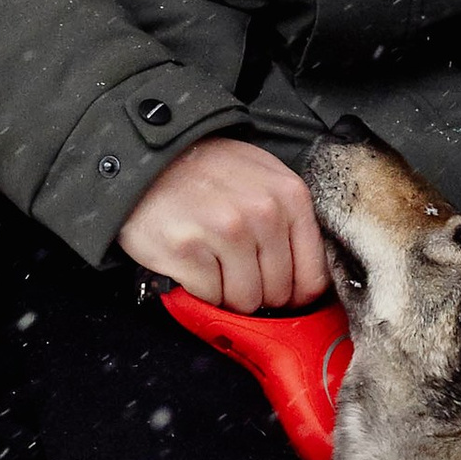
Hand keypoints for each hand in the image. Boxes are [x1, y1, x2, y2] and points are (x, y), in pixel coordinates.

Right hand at [118, 139, 325, 310]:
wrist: (147, 158)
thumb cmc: (208, 173)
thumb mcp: (263, 179)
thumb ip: (291, 223)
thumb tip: (309, 284)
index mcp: (290, 196)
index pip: (312, 277)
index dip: (294, 294)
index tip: (276, 289)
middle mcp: (262, 212)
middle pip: (277, 293)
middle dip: (256, 290)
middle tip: (232, 266)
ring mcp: (224, 230)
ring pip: (244, 301)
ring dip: (226, 292)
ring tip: (211, 261)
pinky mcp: (188, 249)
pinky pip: (209, 297)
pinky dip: (199, 289)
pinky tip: (191, 261)